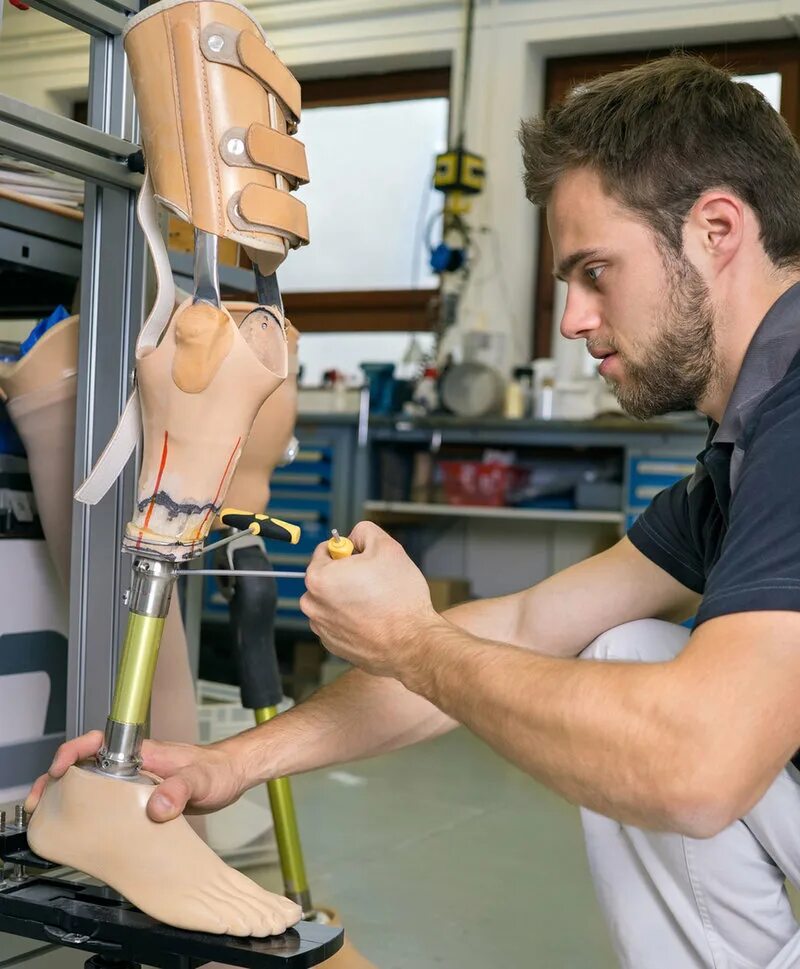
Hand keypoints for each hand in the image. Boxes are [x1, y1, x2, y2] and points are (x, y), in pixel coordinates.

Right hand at [25, 730, 249, 822]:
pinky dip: (92, 810)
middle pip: (87, 763)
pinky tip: (84, 826)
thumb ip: (180, 791)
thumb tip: (157, 807)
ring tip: (49, 813)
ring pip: (95, 782)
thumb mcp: (201, 781)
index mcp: (144, 753)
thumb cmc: (218, 770)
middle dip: (58, 777)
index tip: (59, 769)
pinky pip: (110, 800)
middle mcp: (136, 764)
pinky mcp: (142, 797)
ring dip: (70, 795)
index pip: (100, 742)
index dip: (74, 751)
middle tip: (39, 798)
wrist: (232, 775)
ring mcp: (137, 780)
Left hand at [300, 521, 443, 681]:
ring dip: (349, 597)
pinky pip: (338, 621)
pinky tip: (373, 618)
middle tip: (374, 580)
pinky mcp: (333, 644)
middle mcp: (314, 605)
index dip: (349, 550)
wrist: (412, 643)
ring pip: (332, 600)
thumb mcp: (387, 547)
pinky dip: (352, 617)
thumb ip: (364, 531)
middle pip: (326, 576)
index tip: (364, 560)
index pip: (325, 550)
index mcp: (319, 578)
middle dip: (347, 575)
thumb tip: (355, 536)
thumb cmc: (399, 600)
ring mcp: (322, 628)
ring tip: (376, 601)